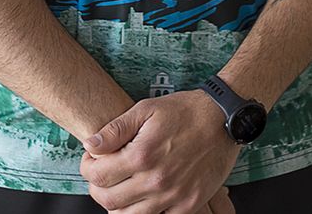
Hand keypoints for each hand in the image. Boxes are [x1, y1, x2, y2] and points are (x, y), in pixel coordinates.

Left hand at [79, 91, 240, 212]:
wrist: (224, 119)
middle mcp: (156, 181)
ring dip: (117, 205)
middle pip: (108, 201)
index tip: (92, 160)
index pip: (97, 175)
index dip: (87, 167)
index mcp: (142, 155)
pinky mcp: (189, 205)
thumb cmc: (185, 111)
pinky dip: (146, 213)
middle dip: (97, 188)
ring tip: (121, 187)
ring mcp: (173, 197)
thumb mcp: (147, 109)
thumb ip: (116, 129)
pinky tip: (145, 198)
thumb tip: (90, 144)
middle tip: (102, 175)